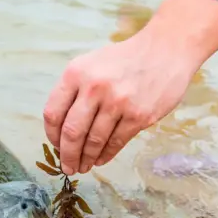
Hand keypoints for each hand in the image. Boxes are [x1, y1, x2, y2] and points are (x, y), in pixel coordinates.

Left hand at [43, 0, 217, 174]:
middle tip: (68, 167)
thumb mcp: (91, 64)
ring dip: (86, 158)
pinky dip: (106, 155)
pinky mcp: (138, 116)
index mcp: (76, 73)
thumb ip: (74, 90)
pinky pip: (116, 142)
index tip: (56, 146)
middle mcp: (94, 87)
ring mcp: (117, 102)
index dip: (52, 136)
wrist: (166, 50)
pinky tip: (101, 159)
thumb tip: (61, 129)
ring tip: (84, 166)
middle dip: (67, 155)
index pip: (53, 113)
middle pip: (71, 132)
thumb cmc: (125, 59)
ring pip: (94, 141)